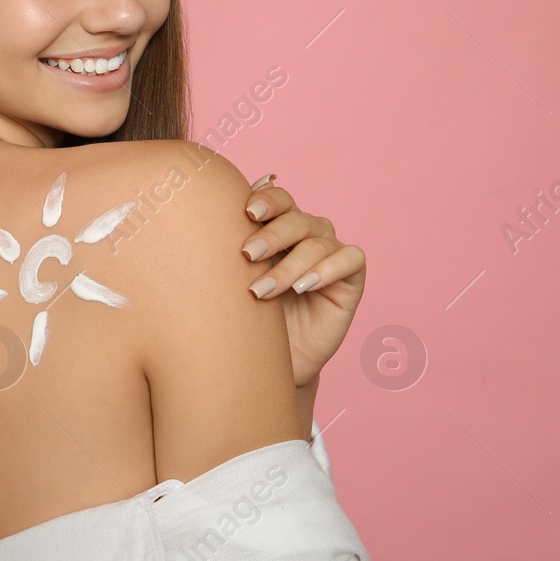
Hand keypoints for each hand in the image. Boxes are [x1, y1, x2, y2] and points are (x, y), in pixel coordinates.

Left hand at [240, 174, 366, 387]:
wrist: (268, 359)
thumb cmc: (246, 315)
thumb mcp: (233, 279)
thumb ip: (227, 246)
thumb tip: (207, 213)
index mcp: (277, 226)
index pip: (278, 200)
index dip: (267, 201)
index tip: (248, 213)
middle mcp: (307, 234)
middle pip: (296, 219)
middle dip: (271, 236)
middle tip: (247, 255)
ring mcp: (331, 253)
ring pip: (317, 243)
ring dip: (289, 266)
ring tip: (263, 291)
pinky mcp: (352, 277)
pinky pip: (351, 259)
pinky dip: (327, 269)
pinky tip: (303, 287)